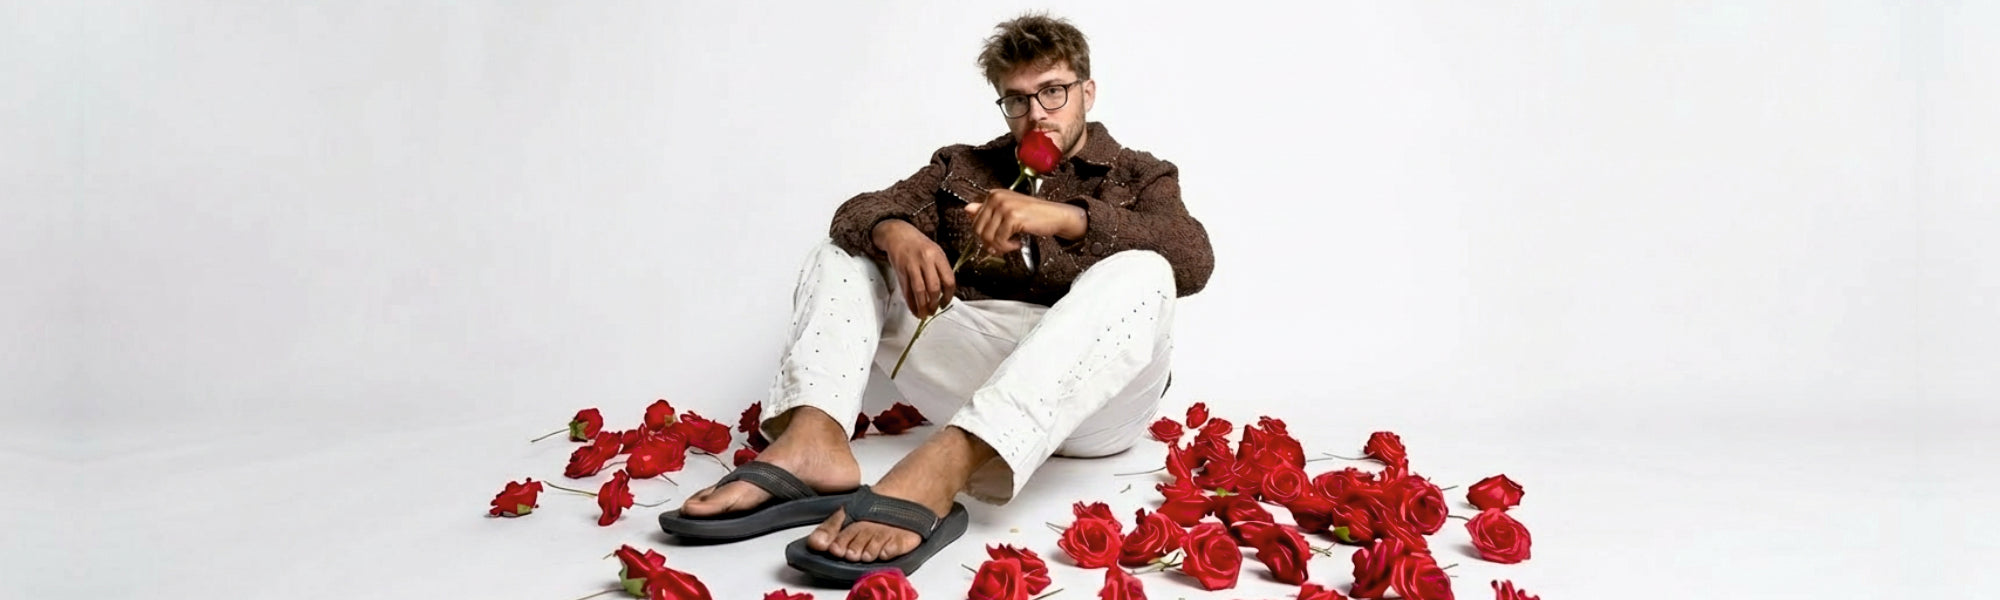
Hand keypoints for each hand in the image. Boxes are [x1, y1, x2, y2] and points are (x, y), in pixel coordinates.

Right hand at [873, 220, 955, 318]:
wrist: (899, 235)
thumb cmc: (920, 246)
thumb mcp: (935, 252)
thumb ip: (941, 269)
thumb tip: (945, 293)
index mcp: (938, 256)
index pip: (948, 280)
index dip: (948, 295)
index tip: (945, 303)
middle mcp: (926, 260)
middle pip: (934, 287)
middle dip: (935, 303)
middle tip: (934, 310)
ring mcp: (912, 266)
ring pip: (919, 291)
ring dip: (923, 306)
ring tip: (924, 314)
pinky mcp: (901, 272)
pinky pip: (907, 292)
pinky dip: (911, 304)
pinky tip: (915, 310)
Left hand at [963, 189, 1086, 254]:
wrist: (1056, 216)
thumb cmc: (1034, 215)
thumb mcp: (1008, 211)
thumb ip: (987, 211)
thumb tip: (967, 210)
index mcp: (993, 195)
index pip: (975, 221)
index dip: (984, 236)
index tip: (996, 241)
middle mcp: (996, 197)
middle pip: (978, 230)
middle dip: (990, 243)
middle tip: (1004, 246)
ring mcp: (1004, 206)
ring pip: (988, 237)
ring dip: (1000, 246)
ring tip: (1012, 244)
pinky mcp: (1012, 217)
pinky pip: (1000, 240)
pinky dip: (1008, 247)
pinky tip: (1018, 242)